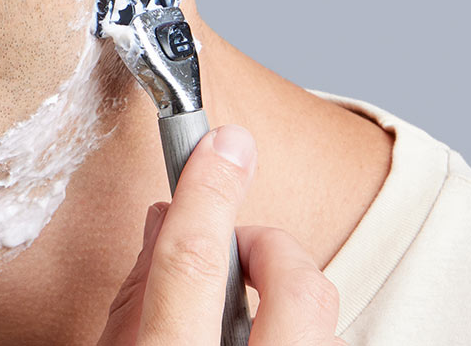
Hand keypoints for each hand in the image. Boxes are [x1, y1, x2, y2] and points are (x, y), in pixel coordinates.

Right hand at [97, 125, 345, 344]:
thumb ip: (138, 296)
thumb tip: (166, 216)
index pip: (194, 265)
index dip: (208, 195)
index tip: (222, 145)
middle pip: (298, 286)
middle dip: (271, 250)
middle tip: (235, 254)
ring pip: (325, 323)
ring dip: (286, 304)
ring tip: (247, 322)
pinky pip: (332, 345)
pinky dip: (305, 337)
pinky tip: (267, 344)